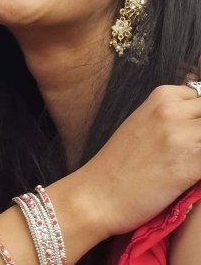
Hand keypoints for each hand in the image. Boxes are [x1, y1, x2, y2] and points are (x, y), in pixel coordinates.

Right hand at [72, 80, 200, 238]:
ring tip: (189, 162)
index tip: (190, 134)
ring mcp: (181, 136)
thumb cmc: (119, 162)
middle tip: (190, 150)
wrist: (99, 193)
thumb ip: (173, 114)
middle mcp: (172, 111)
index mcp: (161, 96)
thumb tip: (197, 120)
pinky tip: (190, 174)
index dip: (199, 119)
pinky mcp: (190, 166)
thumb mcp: (143, 123)